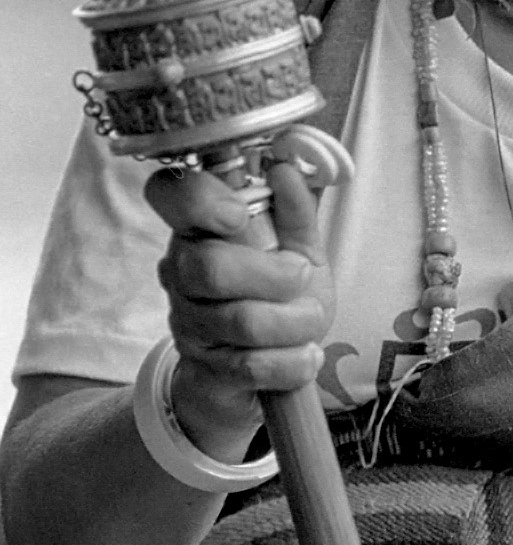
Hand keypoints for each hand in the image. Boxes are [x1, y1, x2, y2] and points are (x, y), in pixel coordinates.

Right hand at [145, 161, 334, 458]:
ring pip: (239, 321)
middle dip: (273, 276)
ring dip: (294, 322)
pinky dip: (292, 362)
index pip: (169, 193)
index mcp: (200, 229)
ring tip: (311, 320)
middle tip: (301, 277)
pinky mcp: (203, 371)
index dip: (198, 198)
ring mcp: (187, 324)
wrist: (259, 377)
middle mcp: (181, 273)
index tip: (239, 214)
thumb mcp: (298, 251)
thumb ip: (295, 212)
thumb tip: (286, 167)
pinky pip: (250, 366)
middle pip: (207, 267)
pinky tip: (305, 356)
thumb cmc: (278, 300)